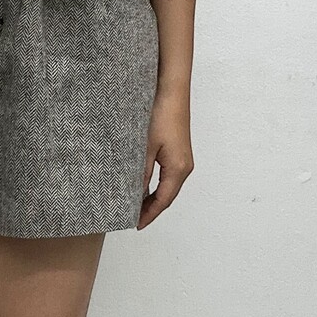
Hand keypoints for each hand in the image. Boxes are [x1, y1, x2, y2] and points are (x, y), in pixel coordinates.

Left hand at [137, 90, 193, 229]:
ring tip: (134, 205)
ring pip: (167, 186)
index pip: (163, 201)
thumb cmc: (160, 115)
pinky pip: (168, 175)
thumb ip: (140, 172)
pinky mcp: (178, 151)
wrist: (172, 91)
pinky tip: (142, 184)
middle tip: (131, 218)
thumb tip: (134, 194)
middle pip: (167, 196)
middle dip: (150, 208)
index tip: (134, 224)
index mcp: (178, 169)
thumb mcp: (145, 146)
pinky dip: (156, 184)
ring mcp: (183, 159)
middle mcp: (184, 166)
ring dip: (152, 197)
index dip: (149, 214)